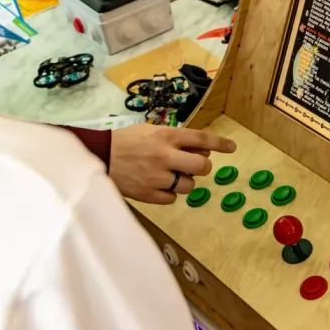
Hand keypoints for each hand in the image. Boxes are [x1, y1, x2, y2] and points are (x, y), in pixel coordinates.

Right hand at [109, 124, 235, 203]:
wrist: (97, 157)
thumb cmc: (126, 141)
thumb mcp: (151, 131)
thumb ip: (175, 138)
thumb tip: (202, 148)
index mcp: (166, 136)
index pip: (201, 138)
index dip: (220, 143)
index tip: (232, 147)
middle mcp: (165, 156)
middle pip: (203, 165)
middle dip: (202, 166)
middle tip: (193, 166)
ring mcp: (157, 177)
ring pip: (190, 185)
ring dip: (185, 182)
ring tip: (170, 176)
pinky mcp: (149, 194)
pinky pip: (173, 198)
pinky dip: (169, 193)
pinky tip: (158, 186)